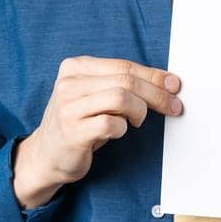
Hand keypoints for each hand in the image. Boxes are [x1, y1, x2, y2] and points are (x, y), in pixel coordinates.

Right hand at [13, 56, 183, 208]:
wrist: (46, 155)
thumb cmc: (79, 123)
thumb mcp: (94, 96)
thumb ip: (120, 84)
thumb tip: (165, 82)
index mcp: (75, 67)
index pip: (123, 65)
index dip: (153, 75)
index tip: (174, 85)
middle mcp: (69, 83)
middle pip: (126, 80)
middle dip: (156, 93)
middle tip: (173, 106)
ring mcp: (68, 107)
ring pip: (120, 97)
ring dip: (139, 110)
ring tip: (137, 120)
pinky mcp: (72, 132)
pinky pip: (111, 124)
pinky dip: (122, 128)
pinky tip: (117, 132)